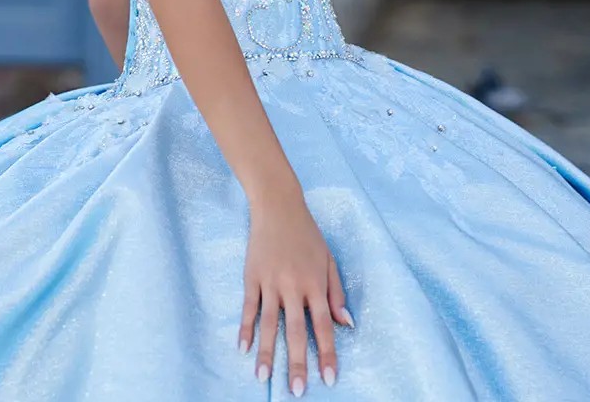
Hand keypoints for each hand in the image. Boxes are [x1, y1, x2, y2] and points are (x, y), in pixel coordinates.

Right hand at [237, 186, 353, 393]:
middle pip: (296, 330)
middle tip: (297, 390)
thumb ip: (336, 292)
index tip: (329, 378)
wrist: (278, 206)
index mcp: (314, 283)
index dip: (326, 353)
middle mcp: (293, 285)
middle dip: (298, 362)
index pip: (323, 325)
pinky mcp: (252, 276)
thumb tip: (346, 323)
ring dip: (267, 352)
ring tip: (264, 378)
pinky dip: (245, 327)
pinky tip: (243, 348)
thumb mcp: (328, 259)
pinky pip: (249, 306)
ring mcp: (270, 281)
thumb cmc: (307, 234)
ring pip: (269, 323)